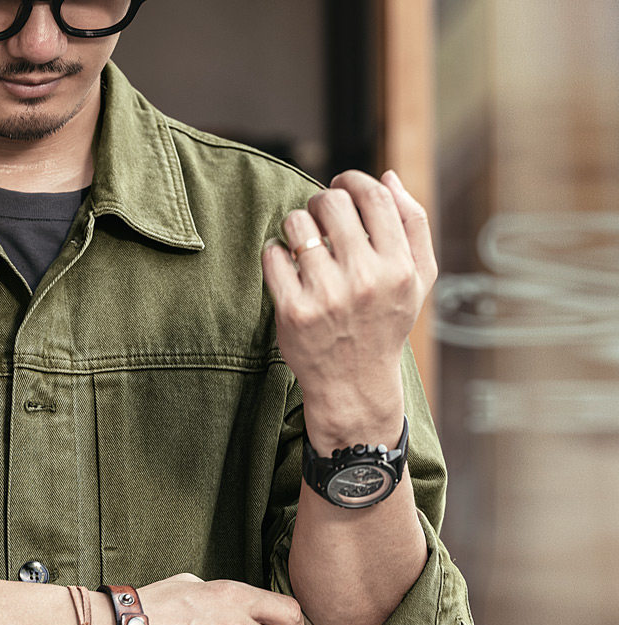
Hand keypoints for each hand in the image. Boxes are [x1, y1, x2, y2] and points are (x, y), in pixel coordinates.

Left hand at [261, 170, 437, 447]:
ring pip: (297, 224)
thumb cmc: (384, 323)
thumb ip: (412, 224)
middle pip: (332, 203)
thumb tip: (388, 176)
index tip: (340, 183)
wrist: (354, 384)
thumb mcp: (417, 279)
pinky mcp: (293, 312)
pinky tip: (286, 264)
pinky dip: (274, 252)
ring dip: (295, 225)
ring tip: (301, 241)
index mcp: (398, 267)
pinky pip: (273, 255)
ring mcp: (326, 296)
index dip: (353, 179)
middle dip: (321, 201)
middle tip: (317, 216)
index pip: (373, 197)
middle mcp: (364, 279)